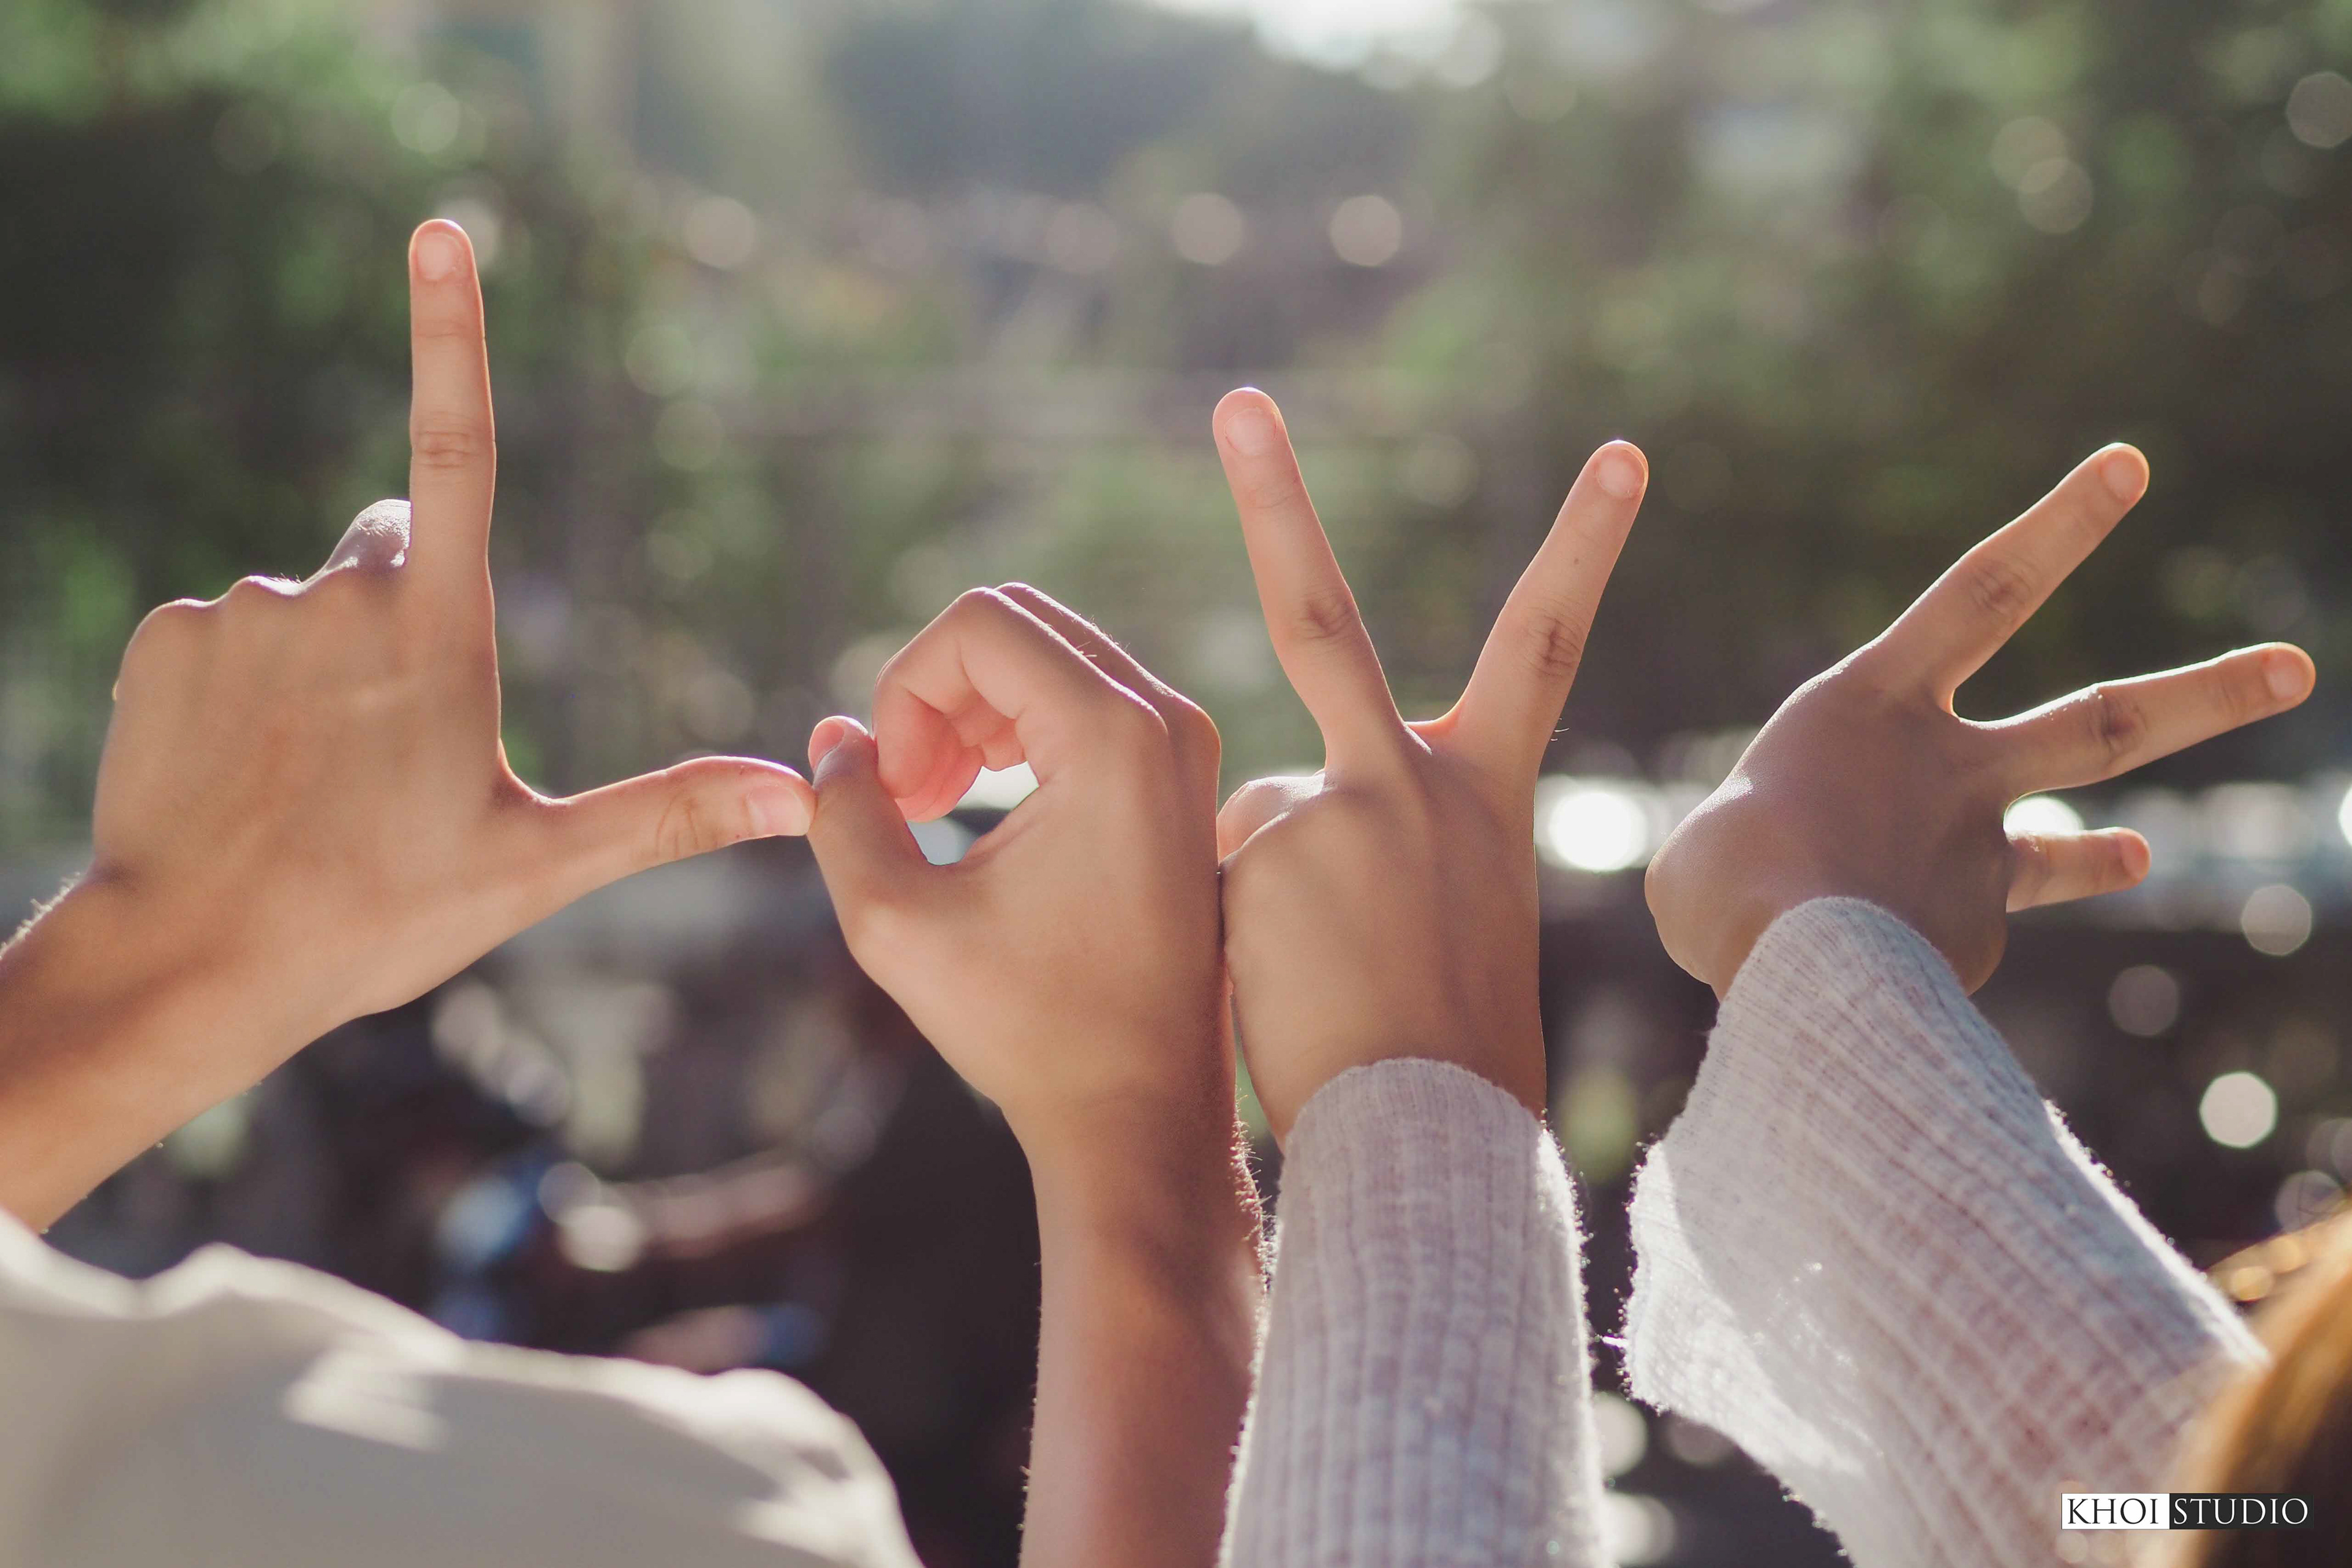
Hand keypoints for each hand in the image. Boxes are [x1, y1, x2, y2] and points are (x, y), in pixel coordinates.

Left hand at [0, 221, 811, 1224]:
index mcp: (438, 632)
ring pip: (307, 604)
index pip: (457, 447)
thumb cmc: (376, 919)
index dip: (452, 333)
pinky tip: (241, 773)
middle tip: (395, 746)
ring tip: (310, 781)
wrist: (186, 963)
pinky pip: (221, 634)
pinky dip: (239, 688)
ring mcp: (241, 611)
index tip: (441, 230)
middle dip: (404, 608)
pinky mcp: (163, 638)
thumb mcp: (537, 868)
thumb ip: (668, 814)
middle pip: (391, 547)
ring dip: (322, 664)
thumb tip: (795, 799)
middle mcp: (337, 596)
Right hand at [802, 584, 1254, 1567]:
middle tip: (905, 796)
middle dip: (935, 694)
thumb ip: (843, 812)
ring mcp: (1185, 746)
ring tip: (931, 807)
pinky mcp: (1182, 777)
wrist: (1143, 1110)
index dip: (902, 690)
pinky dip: (1017, 733)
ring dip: (971, 714)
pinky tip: (980, 810)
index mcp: (1115, 736)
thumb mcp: (895, 923)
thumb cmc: (1028, 1029)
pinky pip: (1083, 701)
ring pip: (1048, 658)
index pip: (976, 625)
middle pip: (1016, 625)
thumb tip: (834, 739)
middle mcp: (1167, 720)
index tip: (893, 790)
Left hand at [1210, 388, 1647, 1140]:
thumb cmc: (1453, 1049)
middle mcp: (1414, 777)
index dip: (1587, 542)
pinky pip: (1217, 876)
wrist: (1439, 1139)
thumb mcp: (1455, 912)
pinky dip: (1233, 935)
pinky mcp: (1269, 853)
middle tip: (1238, 402)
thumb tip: (1289, 821)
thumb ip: (1387, 834)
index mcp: (1486, 791)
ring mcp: (1336, 808)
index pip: (1542, 639)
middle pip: (1322, 614)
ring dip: (1265, 902)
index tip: (1624, 451)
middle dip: (1274, 500)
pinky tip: (1284, 994)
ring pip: (1250, 820)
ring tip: (1325, 990)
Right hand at [1646, 444, 2315, 995]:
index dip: (2059, 528)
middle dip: (2206, 695)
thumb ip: (1797, 835)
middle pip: (2102, 721)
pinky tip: (1894, 970)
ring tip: (2239, 765)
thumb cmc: (1726, 880)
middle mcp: (1950, 768)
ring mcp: (1977, 850)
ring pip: (2097, 814)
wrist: (1776, 963)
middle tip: (2299, 669)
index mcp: (1872, 705)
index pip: (1982, 592)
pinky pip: (1980, 924)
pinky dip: (1948, 940)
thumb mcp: (1733, 834)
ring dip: (2176, 795)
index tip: (2132, 466)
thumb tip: (1833, 886)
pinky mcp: (1978, 932)